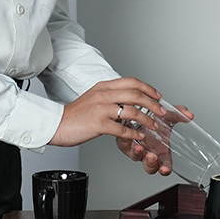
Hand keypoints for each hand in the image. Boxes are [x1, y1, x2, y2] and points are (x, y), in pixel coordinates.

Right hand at [50, 77, 165, 149]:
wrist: (57, 124)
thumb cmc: (75, 114)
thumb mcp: (94, 97)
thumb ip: (110, 96)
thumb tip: (128, 99)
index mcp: (104, 87)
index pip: (131, 82)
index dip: (148, 88)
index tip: (158, 96)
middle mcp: (104, 95)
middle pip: (136, 94)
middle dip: (153, 104)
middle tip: (162, 111)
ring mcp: (101, 109)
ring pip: (132, 111)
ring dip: (147, 119)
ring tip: (153, 126)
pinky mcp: (99, 124)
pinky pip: (122, 129)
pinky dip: (134, 133)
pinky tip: (139, 136)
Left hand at [115, 102, 194, 175]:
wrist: (138, 111)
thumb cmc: (154, 118)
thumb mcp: (168, 116)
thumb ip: (179, 115)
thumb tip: (189, 115)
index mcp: (161, 152)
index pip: (165, 166)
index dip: (165, 169)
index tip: (165, 169)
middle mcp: (148, 152)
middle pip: (150, 166)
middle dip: (150, 163)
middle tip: (152, 156)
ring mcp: (136, 148)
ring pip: (136, 157)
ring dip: (137, 153)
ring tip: (139, 147)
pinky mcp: (124, 141)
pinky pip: (123, 144)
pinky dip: (125, 141)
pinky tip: (128, 136)